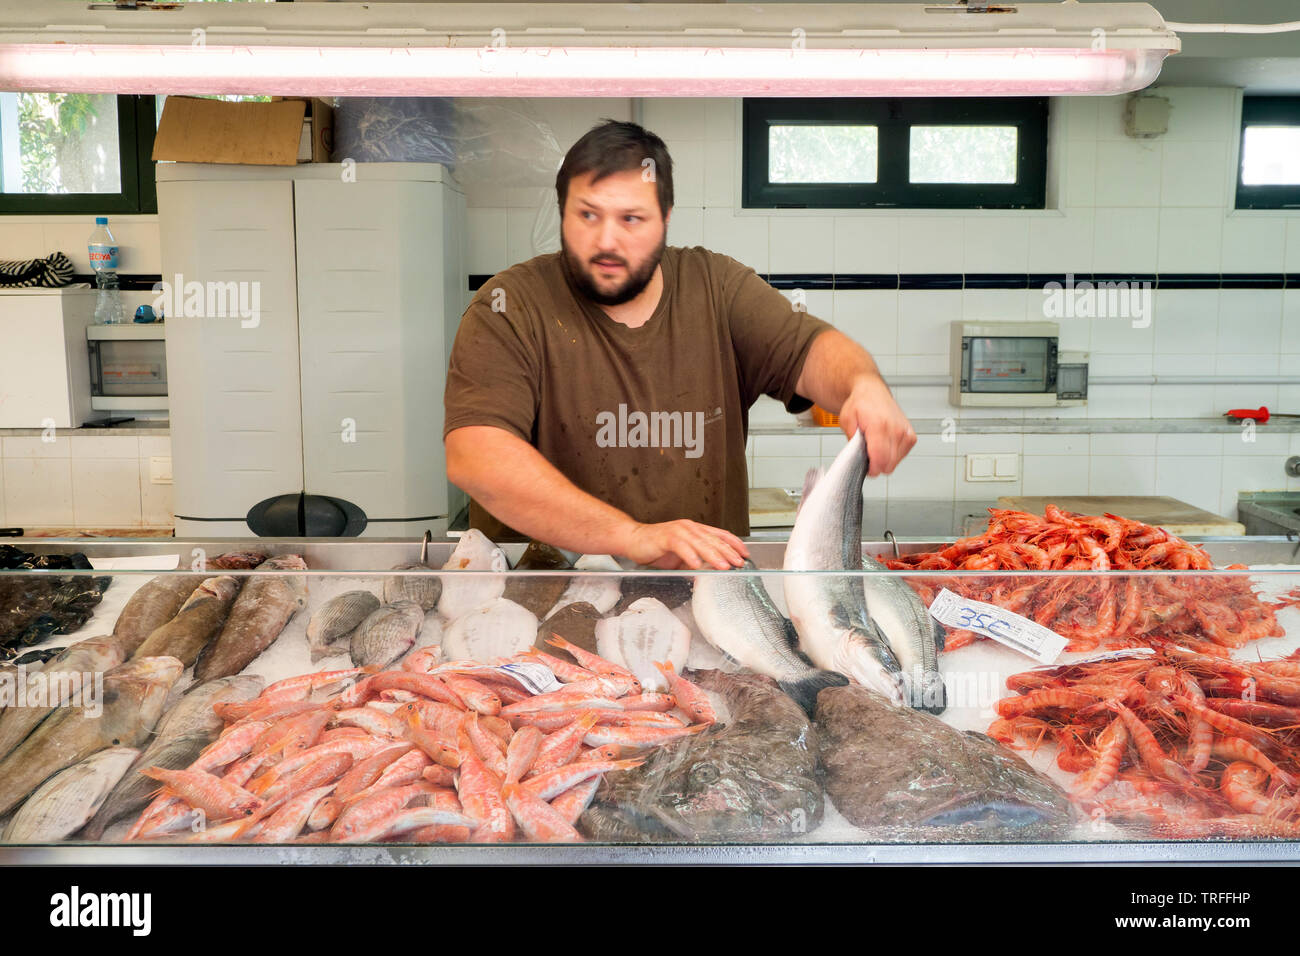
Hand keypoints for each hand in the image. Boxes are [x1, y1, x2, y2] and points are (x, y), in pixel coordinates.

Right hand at [621, 520, 749, 570]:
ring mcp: (678, 531)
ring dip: (713, 555)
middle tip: (739, 563)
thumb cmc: (657, 548)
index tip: (745, 554)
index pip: (720, 535)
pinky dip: (689, 555)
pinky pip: (680, 546)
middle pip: (713, 539)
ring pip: (700, 543)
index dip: (734, 543)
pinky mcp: (665, 537)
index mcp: (695, 530)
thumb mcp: (682, 557)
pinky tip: (696, 565)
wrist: (633, 540)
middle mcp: (689, 528)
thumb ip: (696, 562)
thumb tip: (710, 573)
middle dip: (728, 552)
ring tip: (723, 566)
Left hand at [838, 376, 916, 477]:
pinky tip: (884, 444)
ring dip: (884, 459)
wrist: (872, 392)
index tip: (866, 468)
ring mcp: (905, 433)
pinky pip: (902, 456)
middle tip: (867, 453)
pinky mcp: (911, 436)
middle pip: (888, 464)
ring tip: (875, 445)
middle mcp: (896, 429)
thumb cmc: (860, 404)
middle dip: (876, 464)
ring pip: (895, 462)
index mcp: (879, 426)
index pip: (880, 459)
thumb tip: (857, 456)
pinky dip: (892, 454)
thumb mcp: (846, 421)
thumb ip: (851, 441)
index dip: (872, 469)